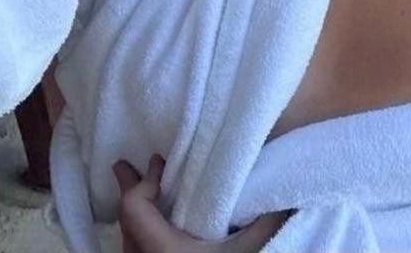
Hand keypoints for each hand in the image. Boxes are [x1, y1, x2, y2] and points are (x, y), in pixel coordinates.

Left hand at [112, 154, 292, 252]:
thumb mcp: (250, 249)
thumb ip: (265, 219)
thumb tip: (285, 187)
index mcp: (163, 252)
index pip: (132, 208)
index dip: (142, 183)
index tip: (162, 165)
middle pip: (126, 223)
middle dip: (134, 192)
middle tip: (129, 166)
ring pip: (129, 244)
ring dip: (137, 217)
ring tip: (144, 193)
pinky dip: (141, 237)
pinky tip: (157, 230)